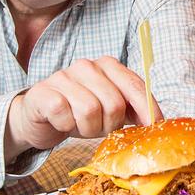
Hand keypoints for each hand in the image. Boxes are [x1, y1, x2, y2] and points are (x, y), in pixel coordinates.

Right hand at [5, 56, 162, 160]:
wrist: (38, 115)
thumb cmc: (78, 111)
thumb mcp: (107, 109)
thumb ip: (130, 109)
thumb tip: (156, 122)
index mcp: (108, 65)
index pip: (134, 84)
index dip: (147, 108)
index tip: (154, 127)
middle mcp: (87, 65)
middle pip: (114, 104)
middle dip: (109, 125)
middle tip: (97, 128)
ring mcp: (63, 76)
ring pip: (90, 111)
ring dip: (86, 129)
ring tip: (78, 125)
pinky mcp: (43, 92)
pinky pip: (64, 114)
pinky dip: (65, 126)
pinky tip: (61, 122)